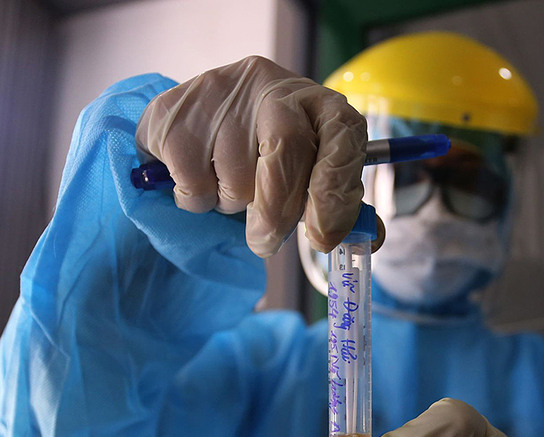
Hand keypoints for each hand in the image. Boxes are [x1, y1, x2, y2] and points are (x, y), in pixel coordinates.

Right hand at [136, 56, 379, 257]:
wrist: (203, 119)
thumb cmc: (273, 155)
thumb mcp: (312, 170)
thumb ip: (338, 202)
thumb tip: (368, 238)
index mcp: (321, 104)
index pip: (342, 136)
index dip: (334, 189)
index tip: (322, 236)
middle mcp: (275, 88)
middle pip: (284, 154)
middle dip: (277, 212)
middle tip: (267, 241)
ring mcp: (222, 92)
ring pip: (235, 177)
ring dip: (233, 204)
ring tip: (232, 186)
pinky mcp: (174, 111)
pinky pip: (192, 181)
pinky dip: (198, 198)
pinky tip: (203, 175)